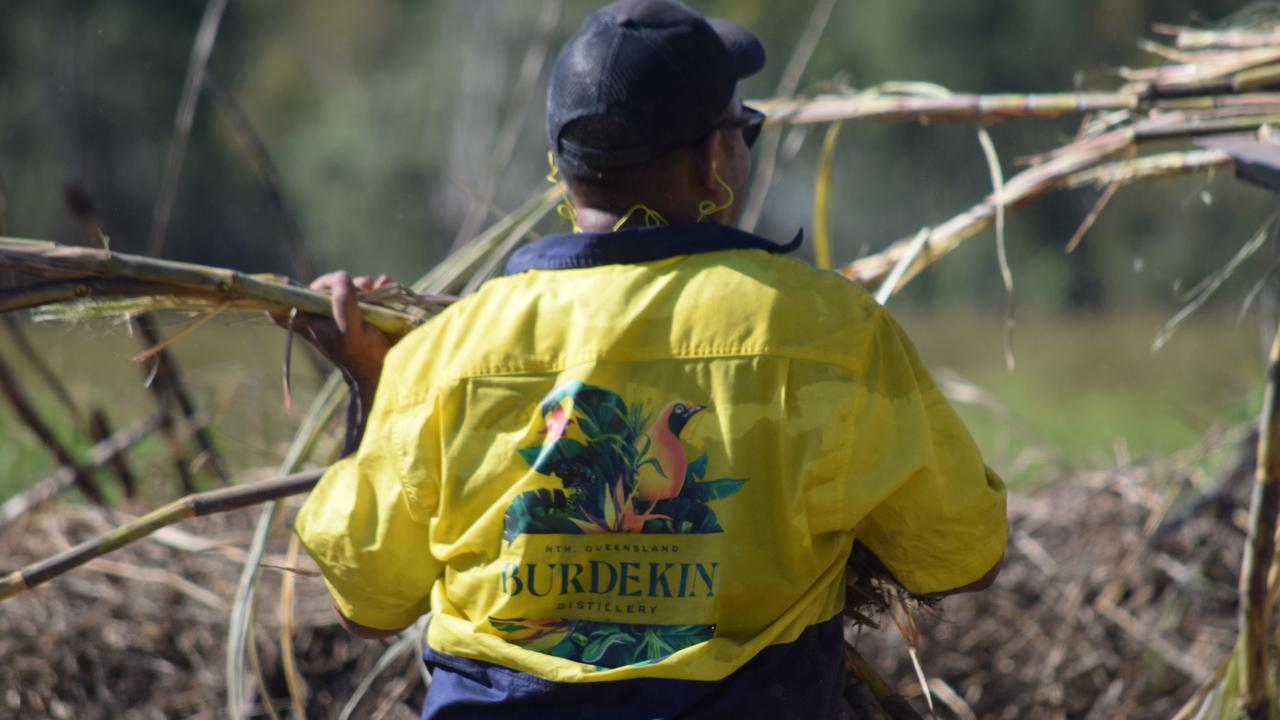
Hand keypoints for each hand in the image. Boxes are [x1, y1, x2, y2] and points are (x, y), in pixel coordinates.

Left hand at [291, 271, 391, 385]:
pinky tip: (383, 282)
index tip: (317, 282)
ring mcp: (341, 314)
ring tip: (373, 284)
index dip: (300, 289)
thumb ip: (342, 302)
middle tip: (362, 284)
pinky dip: (374, 288)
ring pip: (345, 288)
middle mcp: (322, 316)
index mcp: (310, 321)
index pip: (292, 301)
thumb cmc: (362, 355)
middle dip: (342, 282)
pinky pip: (364, 294)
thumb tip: (341, 275)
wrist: (383, 368)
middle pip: (323, 288)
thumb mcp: (350, 328)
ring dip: (362, 284)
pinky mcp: (360, 314)